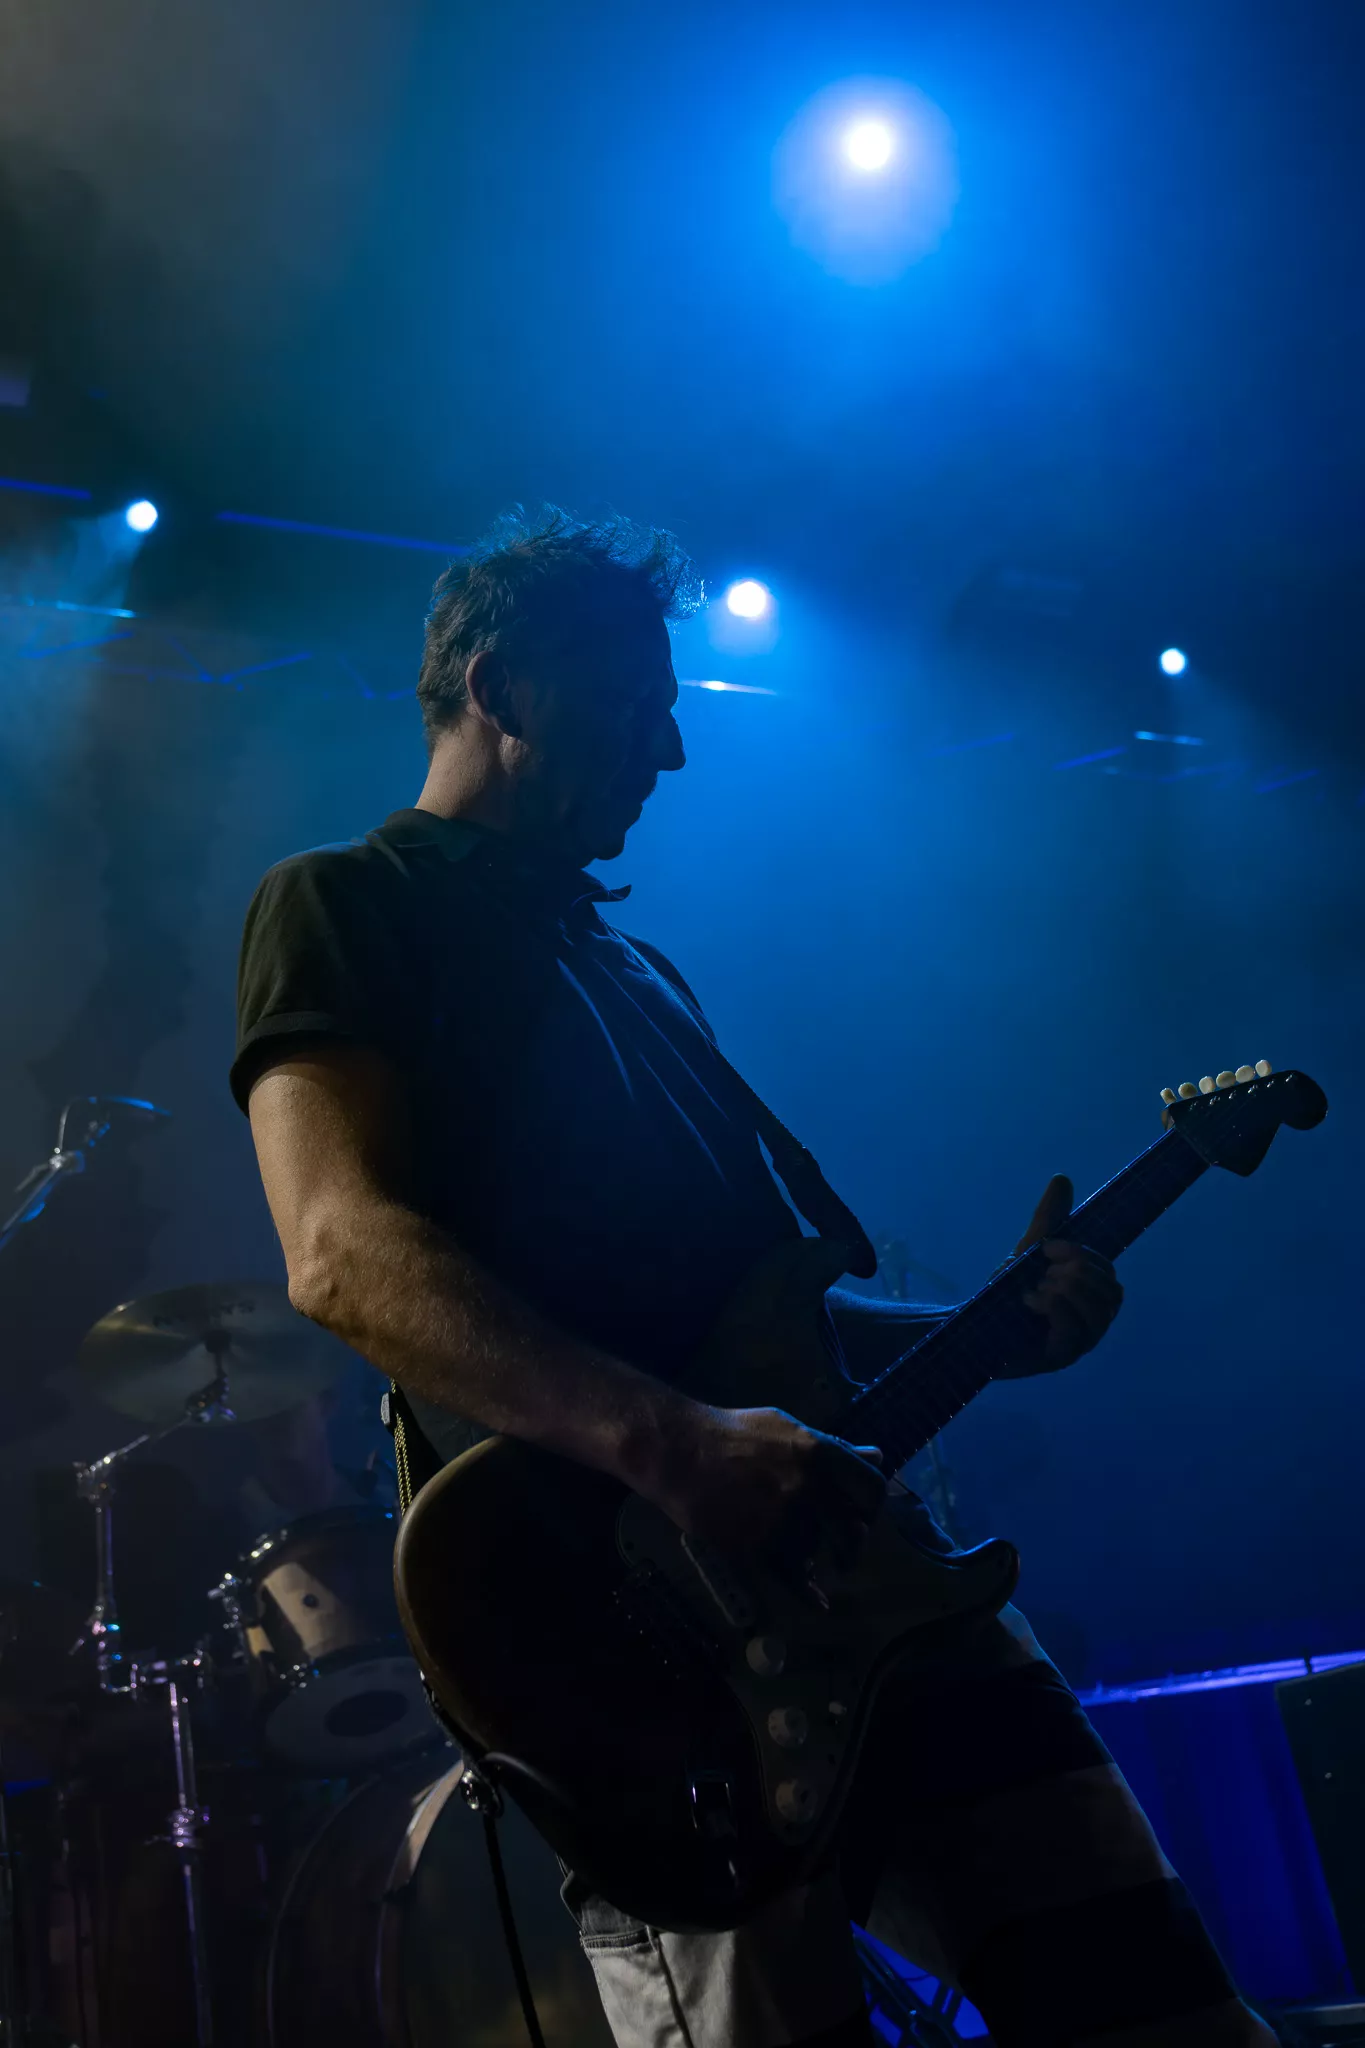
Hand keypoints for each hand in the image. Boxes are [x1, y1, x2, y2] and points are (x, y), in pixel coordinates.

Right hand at [653, 1404, 885, 1589]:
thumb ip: (833, 1448)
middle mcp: (808, 1486)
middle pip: (853, 1530)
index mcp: (819, 1452)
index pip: (871, 1487)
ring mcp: (784, 1517)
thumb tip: (876, 1456)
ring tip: (809, 1562)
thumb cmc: (732, 1434)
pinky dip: (807, 1594)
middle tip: (841, 1551)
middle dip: (851, 1545)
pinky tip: (816, 1602)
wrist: (680, 1451)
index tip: (861, 1516)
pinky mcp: (758, 1544)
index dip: (871, 1507)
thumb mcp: (787, 1429)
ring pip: (819, 1553)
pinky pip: (792, 1576)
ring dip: (818, 1561)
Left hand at [1010, 1173, 1122, 1372]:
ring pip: (1099, 1312)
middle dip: (1076, 1273)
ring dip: (1065, 1290)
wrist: (970, 1326)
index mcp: (1088, 1297)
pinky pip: (1074, 1332)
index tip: (1047, 1248)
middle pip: (1111, 1292)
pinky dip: (1053, 1308)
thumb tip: (1062, 1179)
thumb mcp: (1028, 1253)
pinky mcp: (1059, 1358)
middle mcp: (1092, 1322)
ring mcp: (1079, 1343)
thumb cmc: (1004, 1294)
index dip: (1082, 1254)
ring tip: (1036, 1289)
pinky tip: (1029, 1301)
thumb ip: (1048, 1221)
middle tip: (1042, 1272)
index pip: (1108, 1272)